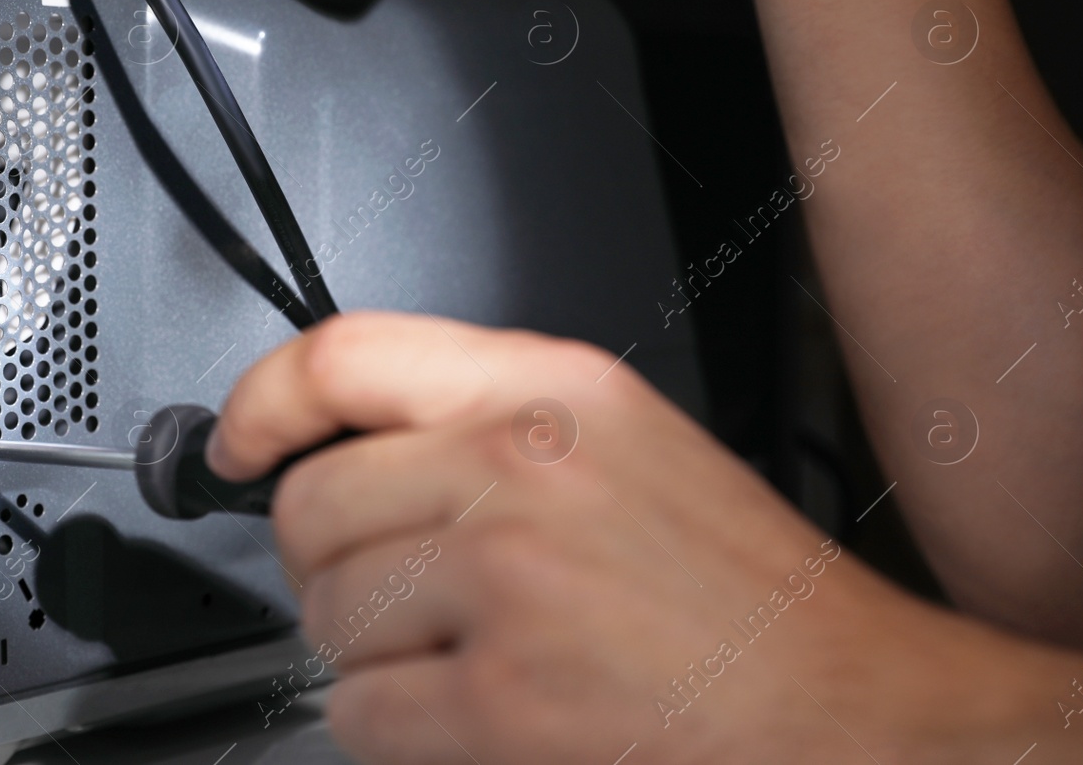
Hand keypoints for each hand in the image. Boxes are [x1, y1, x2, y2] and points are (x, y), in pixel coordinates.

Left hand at [210, 312, 1082, 763]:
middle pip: (309, 503)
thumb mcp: (624, 441)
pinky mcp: (503, 702)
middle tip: (397, 585)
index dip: (260, 402)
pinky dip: (394, 726)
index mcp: (552, 390)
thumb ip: (484, 416)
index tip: (235, 440)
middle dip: (333, 560)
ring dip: (368, 649)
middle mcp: (521, 470)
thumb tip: (344, 436)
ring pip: (325, 614)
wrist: (847, 709)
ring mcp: (508, 585)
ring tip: (462, 650)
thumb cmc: (740, 589)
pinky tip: (473, 711)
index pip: (340, 357)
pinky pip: (358, 713)